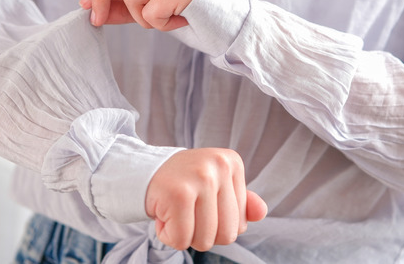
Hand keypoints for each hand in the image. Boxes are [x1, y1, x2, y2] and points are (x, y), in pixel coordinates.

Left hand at [79, 0, 205, 30]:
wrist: (240, 25)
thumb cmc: (200, 13)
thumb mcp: (159, 2)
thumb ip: (126, 3)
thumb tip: (90, 6)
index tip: (88, 6)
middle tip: (96, 19)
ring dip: (148, 19)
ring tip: (174, 17)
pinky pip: (152, 12)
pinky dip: (162, 25)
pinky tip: (184, 20)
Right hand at [145, 148, 267, 250]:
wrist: (141, 172)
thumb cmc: (183, 183)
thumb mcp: (215, 186)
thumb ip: (241, 201)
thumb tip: (261, 212)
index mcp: (232, 163)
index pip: (240, 223)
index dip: (216, 224)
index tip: (199, 203)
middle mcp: (219, 166)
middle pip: (227, 235)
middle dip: (203, 233)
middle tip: (186, 212)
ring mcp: (200, 177)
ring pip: (205, 240)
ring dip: (185, 235)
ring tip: (174, 211)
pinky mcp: (178, 193)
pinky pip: (182, 239)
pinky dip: (168, 236)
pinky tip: (163, 214)